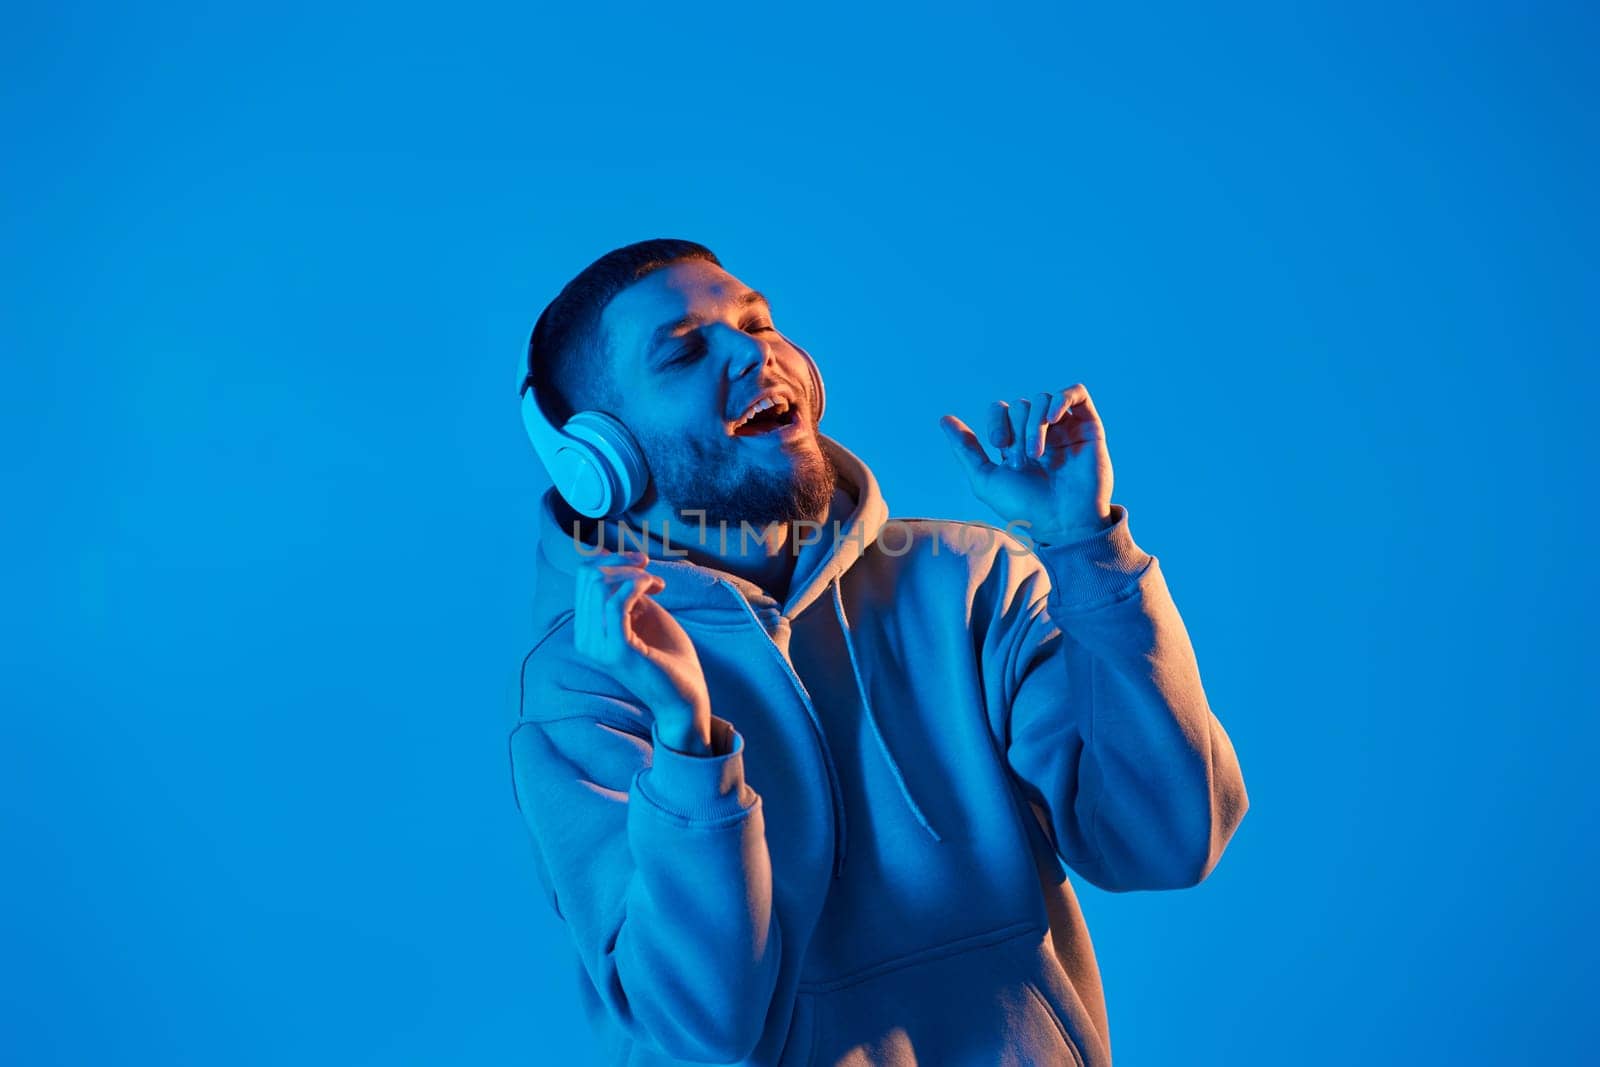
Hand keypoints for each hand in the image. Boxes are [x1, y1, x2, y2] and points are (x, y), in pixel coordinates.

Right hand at [573, 549, 712, 752]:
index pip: (583, 579)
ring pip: (598, 585)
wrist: (685, 696)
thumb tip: (618, 563)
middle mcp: (585, 638)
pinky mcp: (617, 651)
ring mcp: (598, 646)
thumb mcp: (643, 615)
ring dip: (634, 574)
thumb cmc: (668, 657)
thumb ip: (626, 593)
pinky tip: (656, 589)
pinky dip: (637, 585)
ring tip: (657, 584)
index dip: (613, 560)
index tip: (642, 563)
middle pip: (588, 577)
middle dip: (623, 563)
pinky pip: (615, 602)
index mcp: (587, 630)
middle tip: (651, 572)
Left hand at [939, 383, 1114, 544]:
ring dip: (1034, 423)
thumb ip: (966, 449)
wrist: (1063, 523)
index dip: (996, 421)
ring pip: (1043, 399)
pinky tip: (1053, 417)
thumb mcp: (985, 480)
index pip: (1001, 410)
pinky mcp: (1088, 427)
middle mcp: (1040, 434)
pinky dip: (1062, 398)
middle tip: (1023, 459)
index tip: (999, 446)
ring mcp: (1064, 430)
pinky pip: (1076, 393)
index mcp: (1016, 444)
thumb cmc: (1024, 508)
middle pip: (1020, 405)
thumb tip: (944, 418)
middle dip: (1017, 429)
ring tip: (1037, 453)